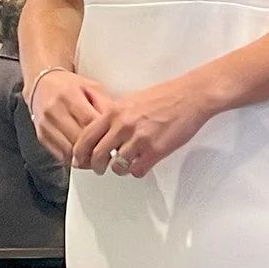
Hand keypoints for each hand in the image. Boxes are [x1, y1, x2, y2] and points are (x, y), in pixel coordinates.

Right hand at [30, 70, 113, 162]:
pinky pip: (59, 155)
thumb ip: (105, 104)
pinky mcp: (41, 136)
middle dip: (95, 149)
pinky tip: (84, 157)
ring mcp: (46, 124)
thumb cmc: (69, 86)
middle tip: (109, 154)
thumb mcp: (91, 87)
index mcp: (68, 95)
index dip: (103, 134)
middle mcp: (54, 110)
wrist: (42, 85)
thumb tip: (118, 124)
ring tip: (97, 158)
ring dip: (85, 158)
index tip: (115, 141)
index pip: (89, 121)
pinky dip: (73, 160)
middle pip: (78, 138)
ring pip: (68, 150)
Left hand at [74, 75, 212, 178]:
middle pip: (98, 155)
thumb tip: (102, 133)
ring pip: (117, 166)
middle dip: (96, 166)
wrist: (190, 96)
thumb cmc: (165, 96)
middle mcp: (124, 125)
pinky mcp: (155, 150)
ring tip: (125, 164)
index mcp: (115, 112)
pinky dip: (137, 171)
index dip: (79, 153)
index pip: (86, 137)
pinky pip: (137, 170)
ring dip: (119, 169)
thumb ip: (115, 117)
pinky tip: (142, 164)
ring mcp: (139, 139)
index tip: (78, 160)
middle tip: (99, 169)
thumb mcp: (131, 101)